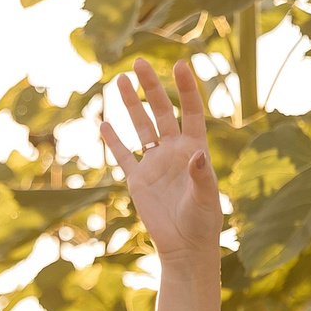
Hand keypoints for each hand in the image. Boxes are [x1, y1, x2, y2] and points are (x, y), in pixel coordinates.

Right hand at [99, 58, 221, 264]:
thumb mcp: (206, 198)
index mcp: (194, 149)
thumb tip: (197, 155)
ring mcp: (154, 163)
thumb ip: (201, 176)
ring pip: (140, 127)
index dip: (186, 88)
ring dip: (131, 105)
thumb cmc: (203, 222)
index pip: (190, 111)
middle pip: (161, 111)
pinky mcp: (137, 180)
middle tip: (139, 63)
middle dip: (151, 87)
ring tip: (120, 81)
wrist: (185, 247)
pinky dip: (113, 141)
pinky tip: (103, 123)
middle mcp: (174, 151)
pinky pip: (123, 156)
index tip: (180, 64)